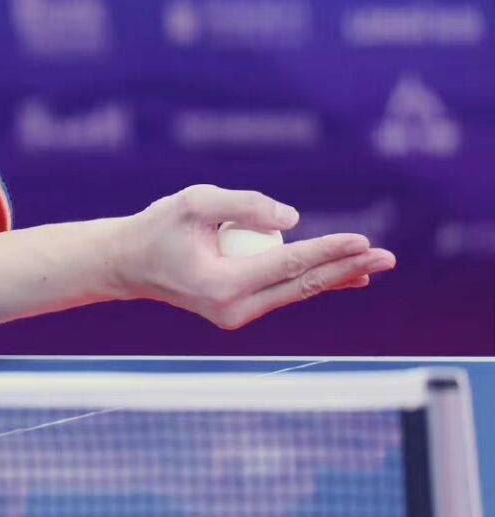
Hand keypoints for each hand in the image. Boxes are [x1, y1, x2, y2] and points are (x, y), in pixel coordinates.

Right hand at [109, 184, 394, 328]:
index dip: (327, 251)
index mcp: (221, 284)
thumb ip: (243, 204)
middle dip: (346, 268)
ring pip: (297, 291)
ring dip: (336, 275)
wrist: (129, 264)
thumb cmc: (159, 228)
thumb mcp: (194, 201)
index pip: (287, 265)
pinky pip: (285, 293)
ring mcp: (237, 315)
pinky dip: (314, 280)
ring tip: (375, 264)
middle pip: (302, 285)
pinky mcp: (239, 311)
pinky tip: (347, 277)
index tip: (361, 240)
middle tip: (388, 256)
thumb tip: (293, 221)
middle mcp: (233, 308)